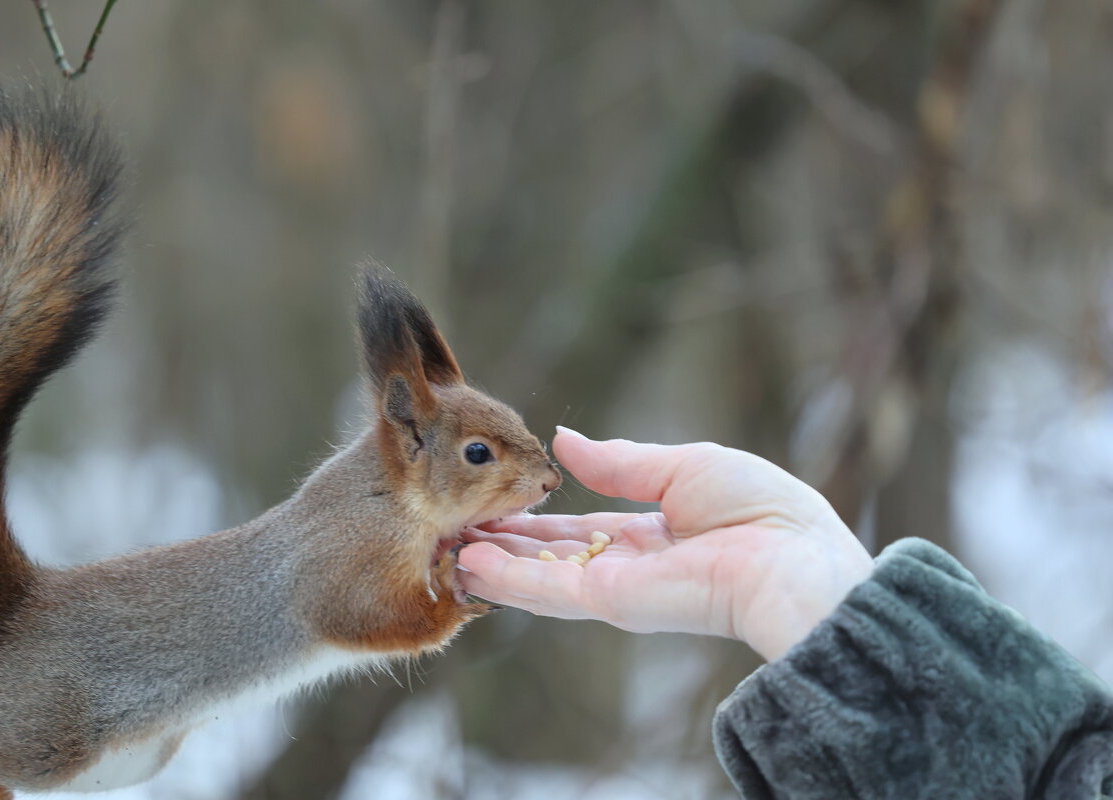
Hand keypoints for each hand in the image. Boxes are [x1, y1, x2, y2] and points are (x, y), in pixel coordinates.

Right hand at [458, 427, 873, 660]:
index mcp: (650, 535)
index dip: (533, 517)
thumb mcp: (682, 467)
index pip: (576, 530)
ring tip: (443, 544)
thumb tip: (565, 441)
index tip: (492, 503)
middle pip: (547, 556)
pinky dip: (503, 577)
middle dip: (500, 540)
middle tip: (450, 524)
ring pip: (535, 576)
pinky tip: (466, 563)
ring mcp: (613, 587)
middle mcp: (625, 566)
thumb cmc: (760, 509)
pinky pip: (544, 589)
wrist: (793, 558)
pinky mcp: (607, 601)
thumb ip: (619, 462)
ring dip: (489, 561)